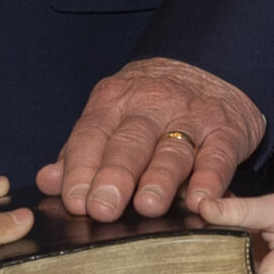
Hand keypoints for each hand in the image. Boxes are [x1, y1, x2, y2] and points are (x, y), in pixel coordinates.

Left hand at [36, 57, 262, 220]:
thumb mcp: (111, 115)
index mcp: (114, 101)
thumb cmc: (149, 106)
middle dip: (115, 175)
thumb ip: (79, 151)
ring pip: (173, 150)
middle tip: (103, 208)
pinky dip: (210, 179)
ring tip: (147, 206)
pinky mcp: (226, 131)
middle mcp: (152, 105)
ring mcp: (191, 117)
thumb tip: (47, 181)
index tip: (73, 200)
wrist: (210, 65)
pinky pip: (218, 155)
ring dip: (159, 179)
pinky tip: (200, 201)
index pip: (92, 134)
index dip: (80, 168)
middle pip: (130, 142)